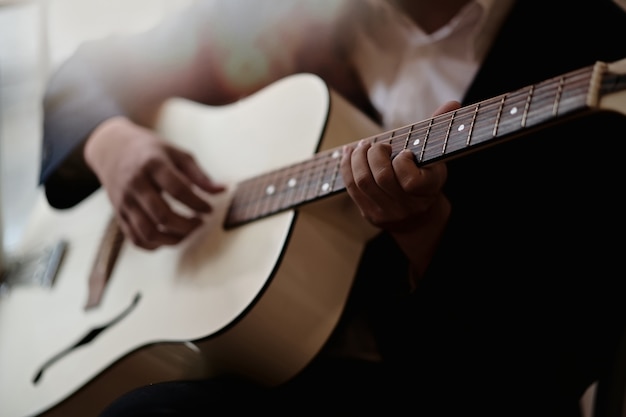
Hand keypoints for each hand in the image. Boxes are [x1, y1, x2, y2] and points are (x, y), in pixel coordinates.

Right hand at [84, 116, 224, 249]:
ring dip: (173, 239)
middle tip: (201, 222)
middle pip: (163, 216)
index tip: (209, 209)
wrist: (112, 148)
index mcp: (152, 165)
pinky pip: (136, 239)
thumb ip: (199, 174)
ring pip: (148, 232)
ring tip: (188, 231)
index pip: (178, 190)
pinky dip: (155, 246)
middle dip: (188, 225)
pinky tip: (170, 237)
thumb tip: (222, 190)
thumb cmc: (151, 151)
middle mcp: (136, 184)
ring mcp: (125, 202)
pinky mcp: (119, 214)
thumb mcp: (176, 154)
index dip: (198, 203)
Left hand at [340, 101, 458, 233]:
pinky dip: (347, 165)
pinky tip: (349, 152)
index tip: (405, 152)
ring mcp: (387, 213)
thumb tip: (453, 102)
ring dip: (358, 158)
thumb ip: (440, 129)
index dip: (402, 161)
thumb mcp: (435, 155)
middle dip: (375, 154)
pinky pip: (351, 187)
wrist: (420, 217)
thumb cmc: (426, 176)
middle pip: (382, 178)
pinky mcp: (369, 214)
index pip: (411, 180)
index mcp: (428, 191)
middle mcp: (408, 206)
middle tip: (379, 145)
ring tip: (362, 147)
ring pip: (363, 182)